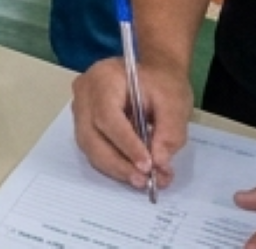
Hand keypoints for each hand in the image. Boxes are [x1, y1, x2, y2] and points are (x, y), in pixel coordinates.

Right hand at [70, 54, 195, 193]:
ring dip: (116, 167)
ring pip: (89, 146)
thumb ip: (169, 132)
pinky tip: (134, 172)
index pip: (107, 115)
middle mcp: (84, 94)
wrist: (154, 74)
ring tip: (143, 180)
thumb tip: (158, 161)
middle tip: (144, 181)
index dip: (125, 143)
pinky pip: (94, 148)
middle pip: (91, 135)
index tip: (147, 165)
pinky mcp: (85, 124)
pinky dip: (114, 164)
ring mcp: (80, 109)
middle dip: (118, 162)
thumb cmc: (162, 83)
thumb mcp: (175, 102)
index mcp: (103, 78)